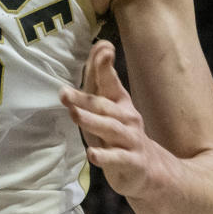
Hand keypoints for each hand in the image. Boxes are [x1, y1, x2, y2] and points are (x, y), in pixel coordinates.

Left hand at [60, 40, 167, 201]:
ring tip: (75, 115)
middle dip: (83, 99)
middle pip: (103, 106)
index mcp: (119, 101)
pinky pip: (117, 158)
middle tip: (64, 93)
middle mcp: (127, 117)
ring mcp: (130, 140)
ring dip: (91, 122)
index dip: (105, 66)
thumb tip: (100, 44)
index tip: (103, 49)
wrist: (148, 169)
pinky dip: (105, 156)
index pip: (110, 81)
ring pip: (110, 129)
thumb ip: (99, 78)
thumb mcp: (106, 107)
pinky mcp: (132, 162)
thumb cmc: (118, 132)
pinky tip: (92, 154)